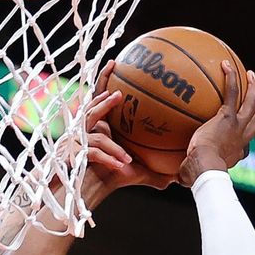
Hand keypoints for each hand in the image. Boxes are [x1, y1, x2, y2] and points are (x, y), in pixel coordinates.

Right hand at [84, 61, 175, 191]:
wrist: (88, 191)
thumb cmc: (112, 179)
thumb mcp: (138, 173)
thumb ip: (156, 171)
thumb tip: (179, 176)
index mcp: (100, 126)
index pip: (100, 97)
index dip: (106, 80)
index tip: (117, 63)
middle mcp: (86, 129)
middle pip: (91, 107)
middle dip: (103, 97)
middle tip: (119, 93)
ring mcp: (78, 141)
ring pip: (94, 128)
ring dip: (110, 121)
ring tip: (118, 117)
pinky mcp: (75, 154)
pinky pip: (95, 152)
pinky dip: (110, 155)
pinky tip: (123, 162)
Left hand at [179, 61, 254, 186]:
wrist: (205, 166)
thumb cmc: (198, 176)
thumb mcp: (193, 176)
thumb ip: (186, 175)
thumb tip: (175, 180)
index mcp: (235, 153)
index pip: (244, 144)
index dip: (245, 137)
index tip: (241, 134)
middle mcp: (241, 138)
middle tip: (254, 97)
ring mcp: (238, 126)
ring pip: (251, 102)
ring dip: (252, 87)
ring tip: (250, 75)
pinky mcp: (229, 116)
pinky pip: (232, 92)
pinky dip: (232, 77)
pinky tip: (225, 64)